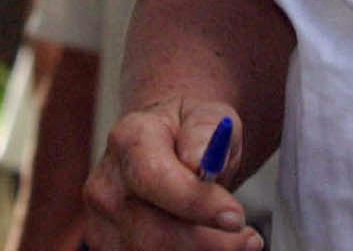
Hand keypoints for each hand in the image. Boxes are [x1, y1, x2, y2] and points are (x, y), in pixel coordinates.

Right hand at [80, 102, 259, 250]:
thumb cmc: (189, 133)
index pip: (153, 177)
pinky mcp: (110, 249)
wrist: (167, 147)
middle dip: (210, 243)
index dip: (195, 202)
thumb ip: (206, 130)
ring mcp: (103, 223)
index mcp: (129, 139)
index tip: (235, 217)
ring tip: (235, 241)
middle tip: (249, 238)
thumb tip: (198, 159)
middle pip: (153, 233)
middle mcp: (107, 184)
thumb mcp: (209, 115)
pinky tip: (211, 246)